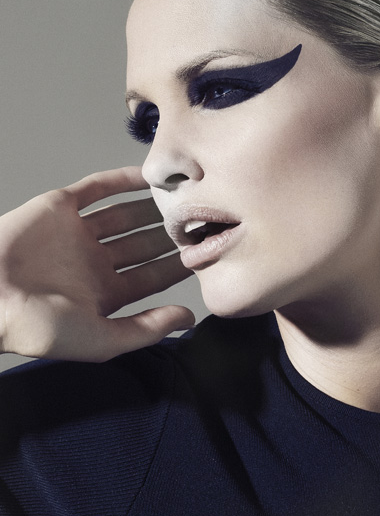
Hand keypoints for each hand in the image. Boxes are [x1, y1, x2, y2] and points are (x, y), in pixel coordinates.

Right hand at [0, 167, 194, 361]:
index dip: (178, 266)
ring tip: (183, 197)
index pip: (151, 277)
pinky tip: (149, 177)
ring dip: (152, 207)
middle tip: (202, 220)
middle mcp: (93, 261)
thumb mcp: (101, 338)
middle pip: (142, 244)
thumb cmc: (37, 326)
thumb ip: (146, 329)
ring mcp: (77, 233)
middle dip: (170, 234)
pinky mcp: (59, 207)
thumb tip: (189, 319)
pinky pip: (97, 188)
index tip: (207, 253)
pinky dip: (123, 180)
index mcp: (103, 293)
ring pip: (124, 214)